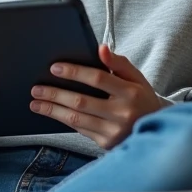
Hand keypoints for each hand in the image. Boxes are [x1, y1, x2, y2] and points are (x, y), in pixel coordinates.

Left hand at [30, 44, 168, 148]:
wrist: (156, 129)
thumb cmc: (141, 99)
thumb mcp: (136, 77)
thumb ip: (119, 62)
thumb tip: (101, 48)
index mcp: (131, 93)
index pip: (98, 79)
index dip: (75, 72)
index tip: (54, 68)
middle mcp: (122, 113)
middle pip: (82, 101)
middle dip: (55, 94)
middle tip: (36, 88)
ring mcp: (114, 131)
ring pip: (76, 119)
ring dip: (52, 110)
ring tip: (35, 103)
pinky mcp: (106, 143)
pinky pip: (80, 129)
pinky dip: (63, 120)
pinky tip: (51, 113)